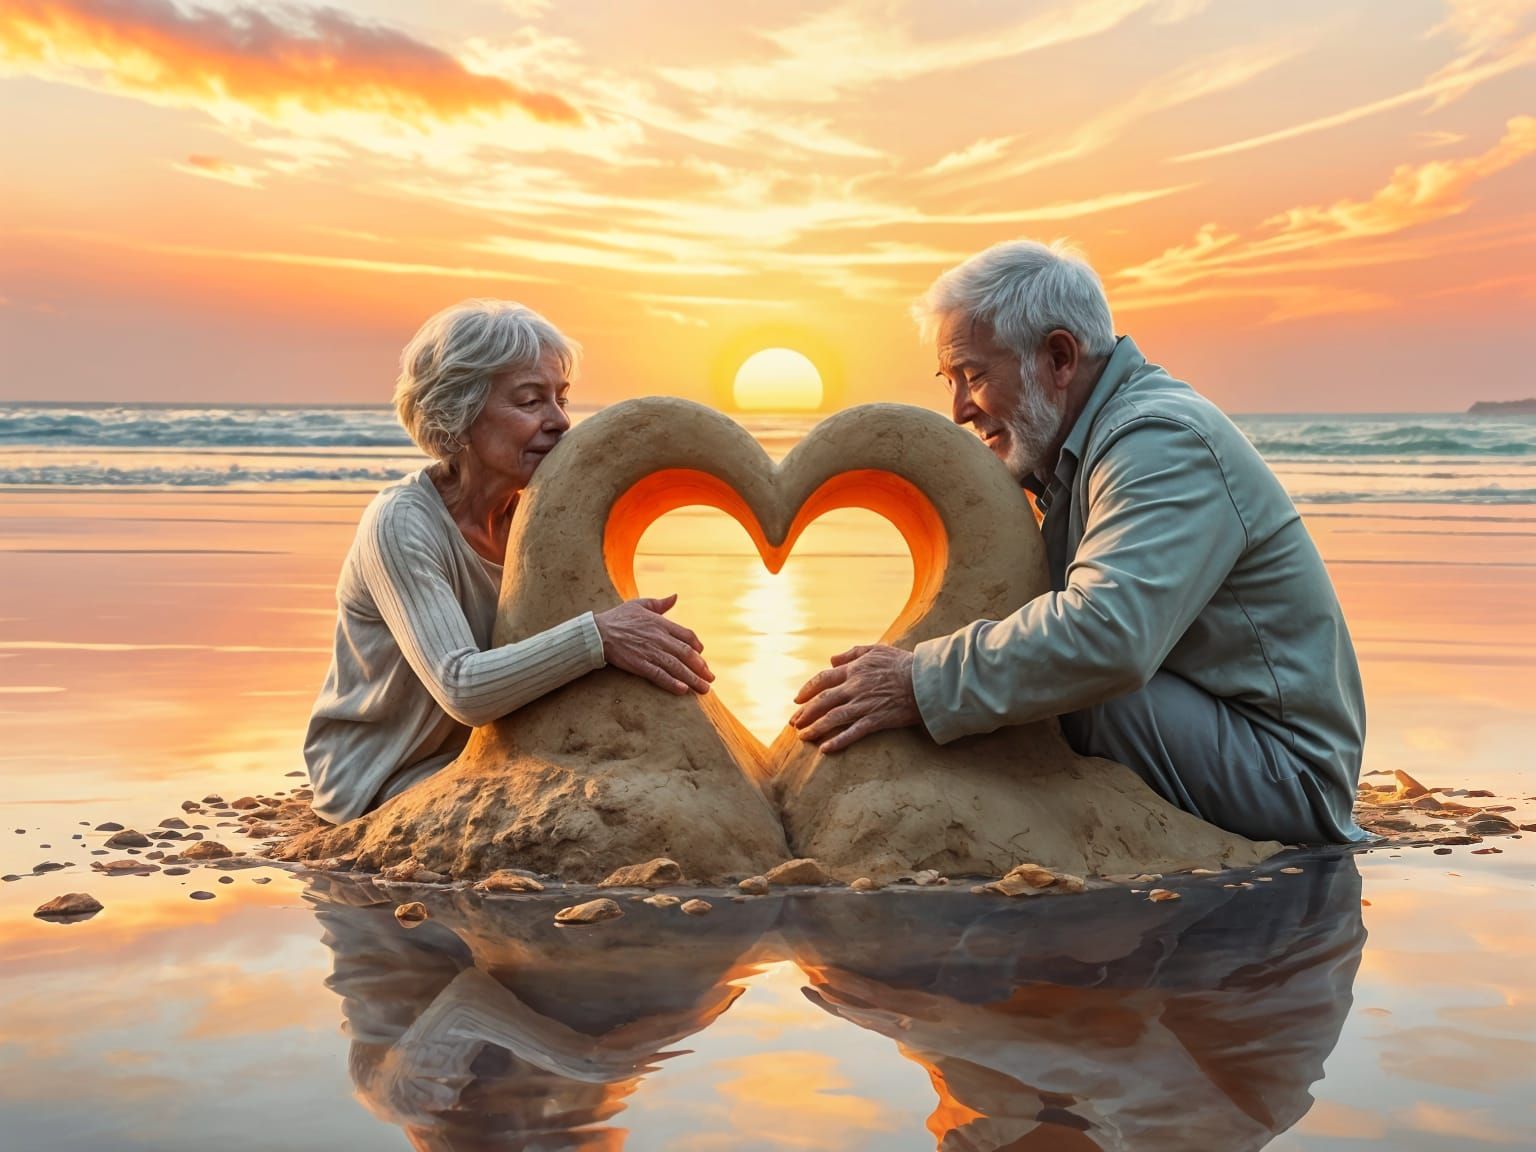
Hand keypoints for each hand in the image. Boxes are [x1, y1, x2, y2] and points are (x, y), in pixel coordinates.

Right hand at [595, 593, 713, 694]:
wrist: (598, 632)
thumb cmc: (618, 617)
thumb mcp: (640, 604)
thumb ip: (660, 603)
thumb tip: (675, 596)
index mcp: (661, 623)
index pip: (687, 636)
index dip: (697, 647)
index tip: (702, 656)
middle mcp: (659, 638)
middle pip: (686, 654)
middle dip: (701, 668)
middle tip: (710, 679)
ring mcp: (650, 652)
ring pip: (676, 666)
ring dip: (692, 679)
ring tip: (704, 689)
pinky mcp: (639, 664)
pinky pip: (659, 675)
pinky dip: (672, 683)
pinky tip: (683, 690)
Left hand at [789, 644, 919, 752]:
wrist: (926, 680)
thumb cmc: (903, 663)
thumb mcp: (876, 649)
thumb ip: (852, 653)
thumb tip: (832, 659)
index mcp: (854, 669)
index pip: (823, 680)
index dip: (807, 690)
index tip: (797, 700)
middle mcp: (855, 687)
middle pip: (823, 701)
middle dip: (805, 713)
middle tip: (794, 723)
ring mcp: (864, 704)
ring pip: (833, 718)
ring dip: (815, 728)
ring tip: (803, 737)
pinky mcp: (876, 719)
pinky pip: (853, 732)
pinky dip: (838, 741)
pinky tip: (825, 749)